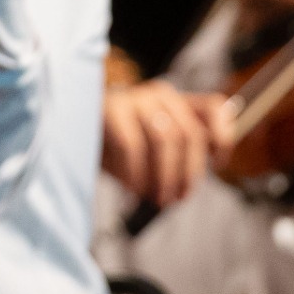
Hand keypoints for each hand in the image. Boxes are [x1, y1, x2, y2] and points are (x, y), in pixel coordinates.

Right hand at [101, 77, 231, 207]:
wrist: (71, 126)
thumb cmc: (115, 144)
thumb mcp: (149, 148)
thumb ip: (173, 157)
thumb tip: (185, 188)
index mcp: (176, 102)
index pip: (214, 107)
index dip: (222, 136)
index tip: (217, 163)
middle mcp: (160, 94)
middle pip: (190, 134)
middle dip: (187, 174)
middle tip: (175, 199)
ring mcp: (136, 97)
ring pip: (165, 138)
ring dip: (163, 176)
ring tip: (155, 198)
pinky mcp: (112, 107)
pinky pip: (132, 145)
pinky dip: (135, 173)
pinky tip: (131, 188)